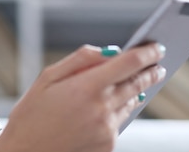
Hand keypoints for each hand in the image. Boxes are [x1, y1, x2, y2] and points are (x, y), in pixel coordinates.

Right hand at [0, 43, 165, 151]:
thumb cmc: (31, 113)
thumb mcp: (47, 77)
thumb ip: (80, 60)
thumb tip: (109, 51)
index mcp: (86, 87)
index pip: (129, 63)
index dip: (147, 53)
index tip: (156, 47)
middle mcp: (102, 108)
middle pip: (137, 83)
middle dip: (150, 71)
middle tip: (157, 64)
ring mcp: (107, 129)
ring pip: (131, 103)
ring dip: (136, 90)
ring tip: (136, 81)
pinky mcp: (108, 144)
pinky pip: (120, 121)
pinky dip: (119, 109)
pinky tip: (109, 106)